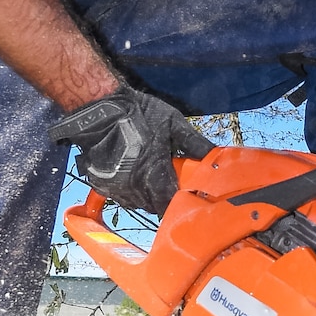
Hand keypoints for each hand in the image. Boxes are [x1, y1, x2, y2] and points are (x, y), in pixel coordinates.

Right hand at [50, 85, 212, 214]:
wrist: (98, 109)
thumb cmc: (138, 114)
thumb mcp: (172, 123)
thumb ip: (195, 143)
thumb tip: (217, 156)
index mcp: (154, 174)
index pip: (169, 205)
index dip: (178, 204)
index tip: (185, 198)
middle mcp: (134, 187)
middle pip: (154, 206)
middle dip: (163, 198)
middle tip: (169, 182)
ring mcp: (115, 188)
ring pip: (137, 203)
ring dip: (146, 195)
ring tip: (150, 176)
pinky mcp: (101, 184)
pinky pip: (120, 196)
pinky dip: (129, 190)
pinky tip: (132, 174)